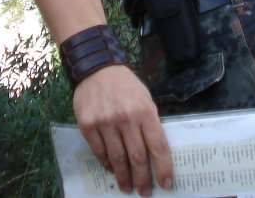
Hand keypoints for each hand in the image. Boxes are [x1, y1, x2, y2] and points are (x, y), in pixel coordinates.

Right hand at [73, 65, 172, 195]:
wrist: (98, 68)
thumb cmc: (126, 86)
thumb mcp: (145, 99)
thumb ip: (150, 123)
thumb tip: (156, 152)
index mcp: (146, 111)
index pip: (158, 146)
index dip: (163, 168)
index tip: (166, 183)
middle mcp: (126, 118)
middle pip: (137, 158)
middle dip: (143, 179)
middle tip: (145, 192)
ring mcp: (106, 122)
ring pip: (117, 159)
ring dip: (123, 177)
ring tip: (127, 187)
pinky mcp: (88, 125)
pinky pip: (99, 152)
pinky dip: (106, 164)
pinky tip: (111, 169)